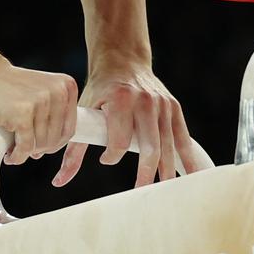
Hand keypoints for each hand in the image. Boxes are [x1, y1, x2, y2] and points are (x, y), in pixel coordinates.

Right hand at [0, 55, 79, 165]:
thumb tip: (48, 148)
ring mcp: (40, 102)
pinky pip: (25, 147)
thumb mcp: (39, 93)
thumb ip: (51, 114)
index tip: (38, 146)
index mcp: (65, 87)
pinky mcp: (22, 114)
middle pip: (55, 140)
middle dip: (38, 150)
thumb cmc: (4, 86)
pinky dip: (17, 156)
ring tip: (13, 147)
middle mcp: (57, 92)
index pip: (68, 129)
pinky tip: (9, 154)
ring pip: (40, 145)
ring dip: (25, 153)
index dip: (54, 143)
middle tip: (22, 148)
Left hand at [53, 53, 215, 188]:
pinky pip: (183, 138)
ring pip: (168, 146)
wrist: (123, 61)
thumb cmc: (100, 89)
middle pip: (150, 147)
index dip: (112, 156)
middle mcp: (146, 102)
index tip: (106, 160)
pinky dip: (188, 159)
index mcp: (122, 100)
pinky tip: (194, 176)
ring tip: (165, 193)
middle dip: (146, 174)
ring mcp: (163, 105)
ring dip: (167, 171)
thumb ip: (74, 150)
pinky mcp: (174, 108)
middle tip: (140, 192)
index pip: (120, 141)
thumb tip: (59, 181)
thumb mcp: (84, 111)